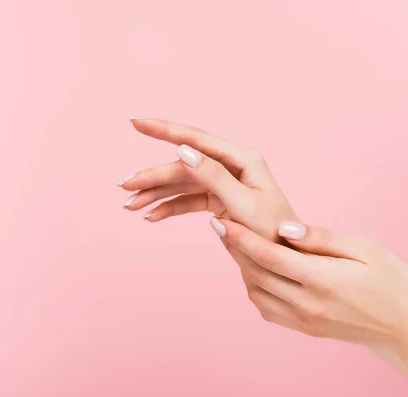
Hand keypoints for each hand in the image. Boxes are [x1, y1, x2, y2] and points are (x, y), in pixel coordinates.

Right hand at [120, 117, 297, 295]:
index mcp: (242, 159)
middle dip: (152, 176)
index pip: (196, 139)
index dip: (164, 130)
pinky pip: (187, 200)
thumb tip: (183, 150)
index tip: (136, 122)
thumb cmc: (272, 234)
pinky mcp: (218, 200)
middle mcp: (231, 166)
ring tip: (130, 205)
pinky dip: (169, 207)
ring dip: (156, 193)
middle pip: (183, 165)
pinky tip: (151, 216)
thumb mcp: (243, 205)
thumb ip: (213, 176)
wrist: (283, 263)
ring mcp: (224, 183)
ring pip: (181, 182)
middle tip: (124, 187)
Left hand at [212, 217, 407, 396]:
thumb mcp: (365, 250)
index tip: (222, 220)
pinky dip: (255, 287)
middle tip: (221, 224)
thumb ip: (321, 239)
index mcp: (322, 281)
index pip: (269, 257)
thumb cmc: (392, 281)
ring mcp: (304, 321)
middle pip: (256, 274)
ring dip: (242, 267)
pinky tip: (257, 269)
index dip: (241, 238)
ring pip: (256, 292)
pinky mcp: (304, 328)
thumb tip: (284, 228)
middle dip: (234, 248)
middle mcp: (307, 305)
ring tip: (236, 242)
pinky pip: (267, 308)